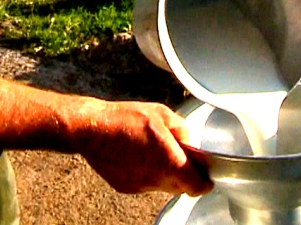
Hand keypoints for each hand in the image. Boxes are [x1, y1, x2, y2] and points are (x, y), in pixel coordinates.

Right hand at [75, 99, 211, 195]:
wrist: (93, 129)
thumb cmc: (126, 119)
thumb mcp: (162, 114)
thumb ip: (182, 130)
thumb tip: (187, 142)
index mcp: (170, 162)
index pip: (196, 186)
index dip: (204, 183)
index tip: (207, 179)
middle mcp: (156, 179)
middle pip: (180, 186)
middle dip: (184, 175)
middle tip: (180, 157)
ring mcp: (140, 185)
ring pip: (162, 185)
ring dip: (165, 173)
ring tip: (153, 150)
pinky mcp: (126, 187)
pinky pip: (145, 184)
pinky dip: (147, 173)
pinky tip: (138, 155)